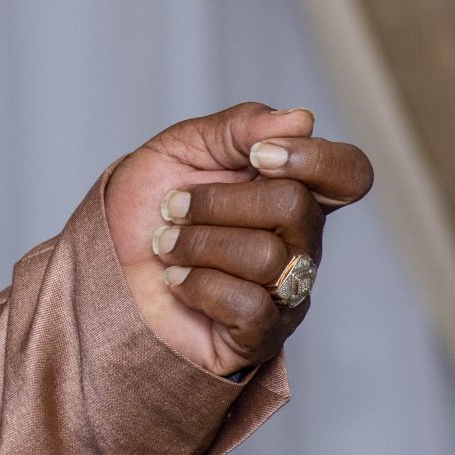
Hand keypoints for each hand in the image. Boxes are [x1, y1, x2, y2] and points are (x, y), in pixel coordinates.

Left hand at [105, 102, 372, 375]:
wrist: (104, 261)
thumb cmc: (149, 205)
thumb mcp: (183, 148)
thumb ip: (239, 128)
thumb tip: (302, 119)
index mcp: (293, 191)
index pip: (350, 174)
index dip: (314, 159)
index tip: (256, 157)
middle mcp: (301, 244)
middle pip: (295, 208)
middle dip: (217, 202)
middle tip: (175, 206)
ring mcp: (285, 293)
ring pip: (266, 258)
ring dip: (196, 244)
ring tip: (167, 246)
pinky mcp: (259, 335)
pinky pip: (250, 306)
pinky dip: (199, 286)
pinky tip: (177, 281)